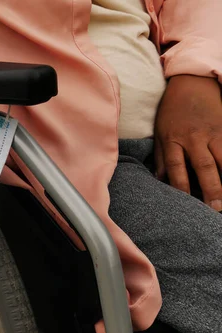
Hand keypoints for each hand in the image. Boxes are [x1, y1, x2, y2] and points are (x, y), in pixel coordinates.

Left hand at [155, 75, 221, 210]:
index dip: (182, 187)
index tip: (187, 205)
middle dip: (211, 189)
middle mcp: (194, 137)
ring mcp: (213, 132)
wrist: (192, 82)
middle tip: (215, 208)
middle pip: (204, 166)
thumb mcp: (160, 132)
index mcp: (173, 140)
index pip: (176, 168)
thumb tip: (159, 181)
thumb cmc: (172, 111)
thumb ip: (162, 157)